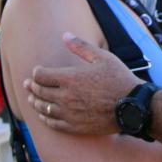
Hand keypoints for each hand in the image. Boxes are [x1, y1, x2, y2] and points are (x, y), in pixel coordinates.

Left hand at [24, 32, 139, 134]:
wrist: (133, 106)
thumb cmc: (119, 79)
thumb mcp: (103, 57)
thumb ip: (81, 47)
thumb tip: (65, 35)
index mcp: (70, 78)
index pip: (41, 76)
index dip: (36, 72)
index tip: (37, 71)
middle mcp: (65, 96)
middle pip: (39, 92)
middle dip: (32, 87)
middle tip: (28, 85)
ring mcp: (69, 113)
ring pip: (43, 108)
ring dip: (35, 103)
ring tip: (32, 99)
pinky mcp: (75, 126)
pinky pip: (53, 123)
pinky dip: (45, 118)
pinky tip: (44, 115)